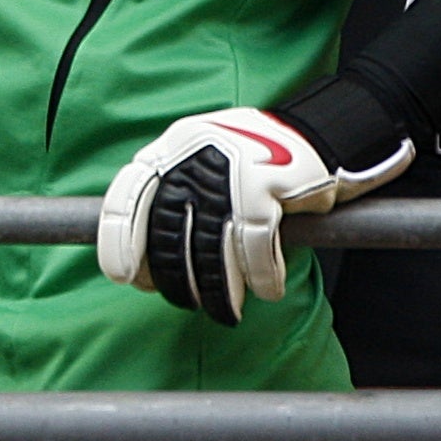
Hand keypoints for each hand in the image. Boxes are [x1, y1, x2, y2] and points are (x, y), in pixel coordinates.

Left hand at [96, 106, 409, 325]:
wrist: (321, 131)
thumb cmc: (256, 157)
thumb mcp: (203, 159)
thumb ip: (174, 192)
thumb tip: (148, 255)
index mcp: (169, 148)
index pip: (125, 198)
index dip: (119, 244)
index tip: (125, 277)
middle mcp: (191, 156)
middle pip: (166, 231)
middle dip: (170, 275)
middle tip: (180, 299)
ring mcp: (228, 171)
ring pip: (211, 246)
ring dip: (216, 289)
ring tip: (223, 310)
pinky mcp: (266, 185)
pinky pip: (255, 245)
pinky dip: (261, 276)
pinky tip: (267, 289)